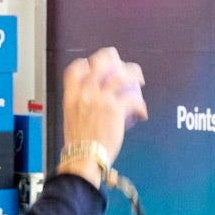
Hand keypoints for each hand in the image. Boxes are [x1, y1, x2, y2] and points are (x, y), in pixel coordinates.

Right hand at [58, 50, 146, 180]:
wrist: (83, 157)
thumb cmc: (79, 144)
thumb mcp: (71, 119)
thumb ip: (80, 108)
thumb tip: (91, 107)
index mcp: (72, 95)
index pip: (75, 68)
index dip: (86, 63)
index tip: (94, 65)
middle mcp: (86, 93)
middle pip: (100, 64)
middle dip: (112, 58)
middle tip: (121, 63)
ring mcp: (101, 99)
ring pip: (121, 76)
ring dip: (133, 75)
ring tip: (139, 79)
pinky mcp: (115, 109)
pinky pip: (133, 100)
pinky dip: (140, 106)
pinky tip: (142, 112)